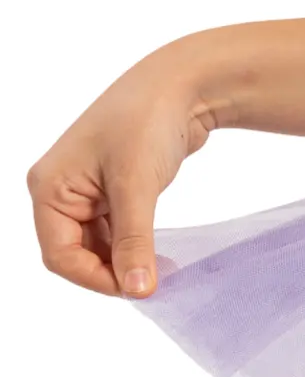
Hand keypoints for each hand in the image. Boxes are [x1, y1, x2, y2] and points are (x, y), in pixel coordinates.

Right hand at [27, 39, 220, 298]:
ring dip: (126, 261)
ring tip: (162, 272)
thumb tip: (137, 290)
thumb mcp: (136, 187)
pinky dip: (136, 246)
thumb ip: (133, 242)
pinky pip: (117, 232)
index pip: (60, 255)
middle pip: (77, 254)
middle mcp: (62, 192)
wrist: (182, 86)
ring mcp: (88, 192)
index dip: (96, 279)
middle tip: (153, 284)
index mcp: (50, 188)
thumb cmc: (147, 122)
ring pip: (99, 246)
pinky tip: (160, 255)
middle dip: (112, 271)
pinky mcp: (114, 191)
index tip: (137, 290)